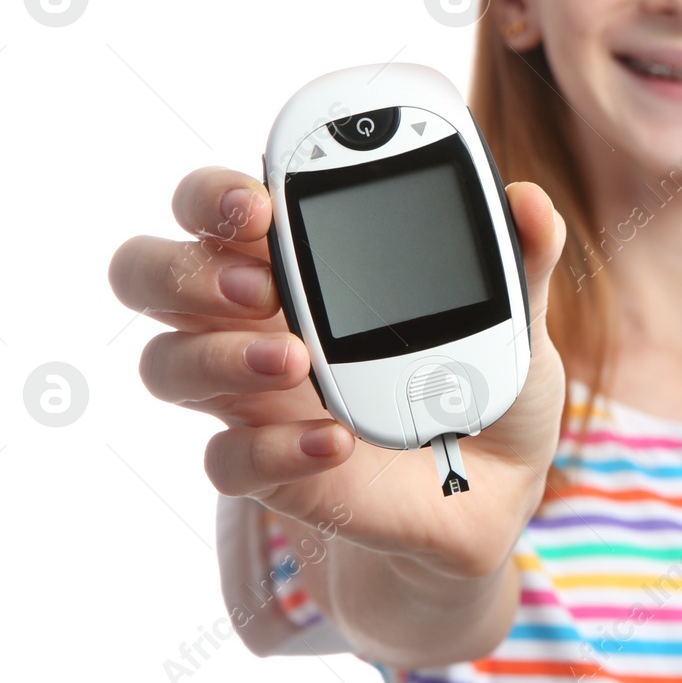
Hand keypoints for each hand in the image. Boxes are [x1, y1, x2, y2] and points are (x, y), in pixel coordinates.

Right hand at [107, 166, 566, 578]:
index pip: (214, 207)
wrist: (495, 488)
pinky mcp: (269, 469)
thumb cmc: (481, 377)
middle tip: (259, 284)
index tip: (257, 202)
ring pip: (165, 364)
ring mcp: (251, 397)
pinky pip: (226, 460)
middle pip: (150, 274)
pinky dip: (274, 449)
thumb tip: (532, 203)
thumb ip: (518, 257)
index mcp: (298, 260)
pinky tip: (334, 442)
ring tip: (297, 361)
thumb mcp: (512, 317)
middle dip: (185, 269)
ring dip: (218, 356)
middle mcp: (252, 319)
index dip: (211, 194)